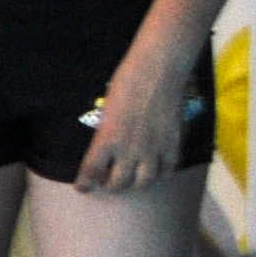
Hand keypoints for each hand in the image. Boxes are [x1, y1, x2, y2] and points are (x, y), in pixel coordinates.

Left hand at [73, 39, 203, 193]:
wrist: (159, 70)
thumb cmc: (128, 81)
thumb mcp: (107, 108)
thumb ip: (106, 132)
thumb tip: (107, 147)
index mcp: (107, 138)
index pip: (91, 171)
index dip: (85, 184)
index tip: (83, 186)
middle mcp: (128, 148)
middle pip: (118, 183)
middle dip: (111, 185)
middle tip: (110, 180)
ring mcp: (152, 148)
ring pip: (143, 182)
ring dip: (135, 183)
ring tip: (133, 177)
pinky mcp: (172, 143)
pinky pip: (167, 169)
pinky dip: (161, 172)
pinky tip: (156, 167)